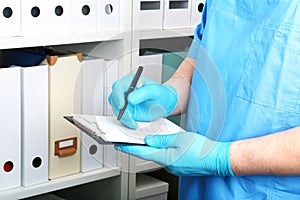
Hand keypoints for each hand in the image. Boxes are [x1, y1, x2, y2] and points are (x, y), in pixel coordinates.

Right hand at [108, 74, 177, 128]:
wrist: (165, 103)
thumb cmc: (161, 94)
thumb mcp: (156, 91)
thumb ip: (144, 93)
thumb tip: (130, 98)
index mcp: (132, 81)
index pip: (119, 86)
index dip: (118, 96)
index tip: (122, 105)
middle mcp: (126, 90)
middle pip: (114, 98)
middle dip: (120, 110)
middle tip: (129, 118)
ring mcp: (125, 100)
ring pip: (116, 108)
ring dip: (123, 117)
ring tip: (133, 122)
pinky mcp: (126, 109)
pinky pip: (120, 115)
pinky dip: (125, 121)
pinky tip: (133, 123)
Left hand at [115, 132, 233, 176]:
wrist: (218, 159)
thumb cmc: (201, 149)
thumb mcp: (179, 138)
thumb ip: (161, 139)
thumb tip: (149, 140)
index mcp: (165, 157)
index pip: (141, 153)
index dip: (128, 149)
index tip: (119, 145)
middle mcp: (168, 165)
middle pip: (150, 154)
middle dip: (142, 146)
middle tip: (136, 138)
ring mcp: (175, 167)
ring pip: (160, 155)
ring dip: (155, 148)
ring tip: (154, 138)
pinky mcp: (181, 167)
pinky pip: (168, 157)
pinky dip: (165, 151)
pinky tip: (169, 144)